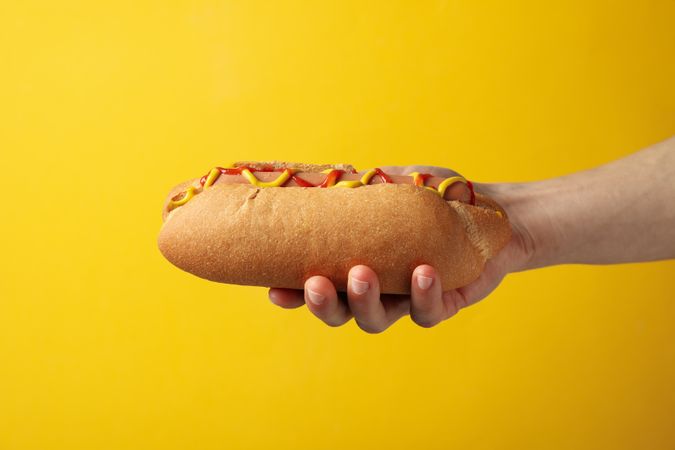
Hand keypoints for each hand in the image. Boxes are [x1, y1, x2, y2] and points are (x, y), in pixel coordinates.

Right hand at [268, 165, 537, 332]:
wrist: (486, 208)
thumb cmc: (435, 195)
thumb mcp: (395, 182)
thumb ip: (361, 185)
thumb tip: (321, 176)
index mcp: (356, 263)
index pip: (318, 286)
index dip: (294, 295)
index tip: (274, 291)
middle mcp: (377, 289)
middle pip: (341, 313)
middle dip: (324, 304)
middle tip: (316, 283)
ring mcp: (406, 300)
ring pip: (375, 320)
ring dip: (364, 301)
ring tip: (362, 273)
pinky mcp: (442, 304)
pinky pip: (427, 313)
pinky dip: (423, 296)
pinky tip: (422, 272)